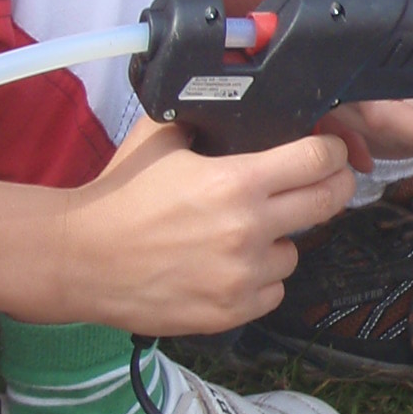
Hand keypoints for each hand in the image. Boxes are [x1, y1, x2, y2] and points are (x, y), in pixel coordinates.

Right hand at [55, 118, 353, 333]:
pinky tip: (230, 265)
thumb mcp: (162, 136)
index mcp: (236, 182)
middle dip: (331, 187)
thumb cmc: (121, 196)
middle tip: (323, 182)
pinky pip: (273, 290)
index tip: (329, 150)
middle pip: (326, 203)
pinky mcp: (231, 311)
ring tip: (245, 233)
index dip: (330, 151)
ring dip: (281, 239)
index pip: (317, 159)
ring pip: (295, 251)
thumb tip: (241, 102)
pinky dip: (259, 278)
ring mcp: (242, 276)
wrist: (81, 258)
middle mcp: (248, 230)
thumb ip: (207, 118)